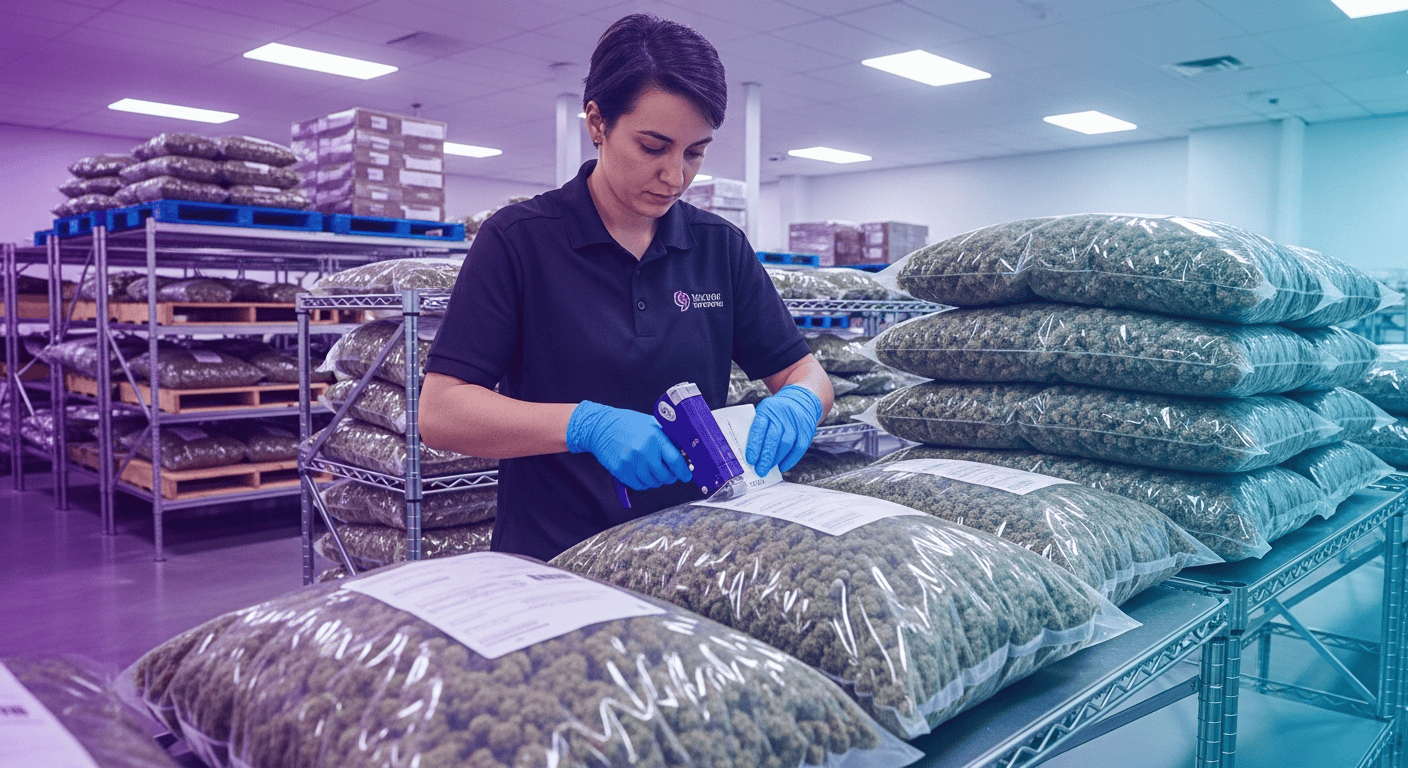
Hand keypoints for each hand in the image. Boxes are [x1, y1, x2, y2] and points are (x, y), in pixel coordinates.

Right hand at [566, 401, 691, 490]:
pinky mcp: (621, 470)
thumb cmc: (628, 424)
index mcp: (655, 437)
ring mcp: (631, 462)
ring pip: (652, 483)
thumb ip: (667, 438)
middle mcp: (644, 450)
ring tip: (652, 471)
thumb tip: (685, 453)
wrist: (601, 426)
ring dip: (656, 480)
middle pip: (665, 476)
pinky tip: (641, 473)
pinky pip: (638, 485)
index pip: (676, 461)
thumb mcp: (651, 424)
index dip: (684, 471)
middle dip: (670, 477)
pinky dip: (643, 483)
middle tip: (669, 473)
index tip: (687, 475)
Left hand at [746, 385, 822, 476]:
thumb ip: (759, 429)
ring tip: (769, 468)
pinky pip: (798, 448)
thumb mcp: (765, 412)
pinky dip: (790, 460)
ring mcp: (796, 422)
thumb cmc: (778, 411)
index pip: (759, 428)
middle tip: (760, 470)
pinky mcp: (807, 430)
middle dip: (765, 457)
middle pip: (773, 439)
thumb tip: (753, 454)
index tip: (751, 460)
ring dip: (776, 460)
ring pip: (786, 444)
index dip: (754, 446)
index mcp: (767, 409)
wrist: (801, 400)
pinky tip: (783, 466)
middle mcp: (782, 415)